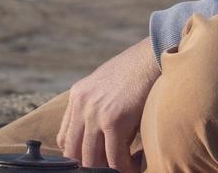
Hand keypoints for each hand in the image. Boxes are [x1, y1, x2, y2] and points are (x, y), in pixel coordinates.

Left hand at [57, 35, 159, 172]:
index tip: (92, 161)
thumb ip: (97, 105)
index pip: (64, 138)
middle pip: (74, 152)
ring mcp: (95, 112)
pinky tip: (134, 166)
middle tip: (108, 169)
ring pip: (91, 159)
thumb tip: (101, 134)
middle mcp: (81, 104)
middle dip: (91, 166)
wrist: (152, 56)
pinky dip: (124, 167)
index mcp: (78, 95)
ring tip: (122, 170)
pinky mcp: (114, 119)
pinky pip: (115, 157)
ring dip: (107, 170)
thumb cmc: (136, 71)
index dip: (76, 155)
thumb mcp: (106, 85)